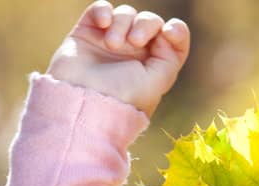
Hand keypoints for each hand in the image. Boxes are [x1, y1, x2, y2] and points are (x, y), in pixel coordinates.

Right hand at [45, 2, 191, 119]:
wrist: (81, 104)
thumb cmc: (121, 99)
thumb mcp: (157, 82)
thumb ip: (171, 55)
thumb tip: (165, 32)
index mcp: (152, 67)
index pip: (173, 40)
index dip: (176, 31)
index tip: (169, 32)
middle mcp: (132, 54)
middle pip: (150, 22)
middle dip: (146, 24)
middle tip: (135, 41)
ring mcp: (108, 43)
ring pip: (126, 14)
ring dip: (122, 24)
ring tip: (112, 45)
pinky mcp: (87, 34)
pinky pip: (100, 9)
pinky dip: (103, 11)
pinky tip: (103, 24)